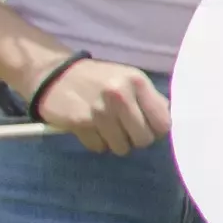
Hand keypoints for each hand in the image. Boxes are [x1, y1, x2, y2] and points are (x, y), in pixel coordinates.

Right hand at [31, 55, 172, 156]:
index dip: (156, 129)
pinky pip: (99, 147)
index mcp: (137, 82)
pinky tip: (90, 128)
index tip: (147, 126)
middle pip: (144, 140)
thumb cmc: (99, 79)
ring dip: (115, 142)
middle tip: (125, 129)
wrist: (54, 74)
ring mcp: (99, 111)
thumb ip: (150, 99)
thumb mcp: (128, 79)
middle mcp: (119, 95)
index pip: (163, 123)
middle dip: (136, 138)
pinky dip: (96, 142)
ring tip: (106, 127)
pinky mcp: (80, 123)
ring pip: (122, 148)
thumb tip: (167, 120)